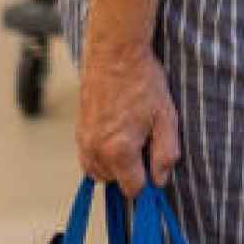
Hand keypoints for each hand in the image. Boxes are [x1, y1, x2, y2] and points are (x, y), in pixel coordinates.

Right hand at [76, 39, 180, 197]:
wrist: (115, 55)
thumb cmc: (144, 83)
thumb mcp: (166, 118)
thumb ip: (166, 154)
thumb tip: (160, 181)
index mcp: (119, 150)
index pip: (133, 189)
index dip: (149, 183)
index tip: (156, 170)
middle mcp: (96, 150)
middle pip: (114, 182)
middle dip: (132, 172)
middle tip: (147, 145)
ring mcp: (83, 141)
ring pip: (98, 172)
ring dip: (116, 166)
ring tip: (133, 139)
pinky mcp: (78, 131)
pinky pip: (88, 158)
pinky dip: (103, 156)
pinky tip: (119, 135)